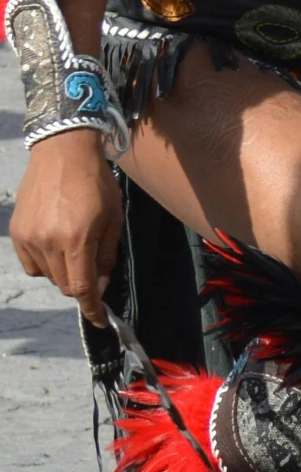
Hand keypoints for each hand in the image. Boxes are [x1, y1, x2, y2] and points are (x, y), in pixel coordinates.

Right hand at [10, 127, 122, 324]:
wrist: (62, 151)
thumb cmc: (96, 183)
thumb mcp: (113, 219)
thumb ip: (105, 256)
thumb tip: (99, 285)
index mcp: (77, 239)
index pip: (82, 288)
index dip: (92, 308)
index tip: (101, 320)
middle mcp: (49, 242)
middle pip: (64, 285)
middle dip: (82, 284)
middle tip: (93, 269)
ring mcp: (29, 237)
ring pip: (48, 276)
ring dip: (63, 272)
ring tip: (73, 246)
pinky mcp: (17, 232)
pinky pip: (31, 263)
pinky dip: (44, 262)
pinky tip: (55, 243)